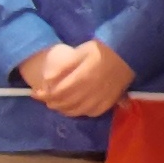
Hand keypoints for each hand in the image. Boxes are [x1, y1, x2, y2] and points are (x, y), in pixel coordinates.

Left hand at [21, 41, 136, 118]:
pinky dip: (81, 113)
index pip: (58, 92)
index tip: (35, 93)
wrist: (127, 53)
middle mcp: (91, 91)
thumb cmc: (101, 50)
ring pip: (78, 111)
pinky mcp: (110, 102)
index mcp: (83, 78)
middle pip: (66, 103)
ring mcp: (102, 98)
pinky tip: (76, 108)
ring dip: (64, 110)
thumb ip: (63, 66)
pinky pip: (92, 112)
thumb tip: (47, 79)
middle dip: (52, 103)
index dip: (44, 95)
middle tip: (45, 99)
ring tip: (57, 104)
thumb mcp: (80, 51)